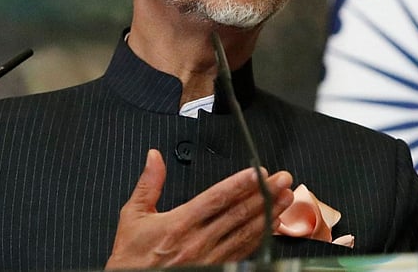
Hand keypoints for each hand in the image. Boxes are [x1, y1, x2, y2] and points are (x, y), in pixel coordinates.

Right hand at [105, 149, 293, 268]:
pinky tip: (272, 226)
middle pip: (238, 213)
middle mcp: (197, 241)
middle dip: (263, 194)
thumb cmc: (131, 258)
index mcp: (179, 224)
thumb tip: (154, 157)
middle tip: (283, 179)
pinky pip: (243, 252)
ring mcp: (209, 258)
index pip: (216, 199)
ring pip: (245, 233)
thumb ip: (149, 184)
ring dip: (268, 214)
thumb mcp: (133, 217)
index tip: (258, 172)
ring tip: (285, 198)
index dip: (240, 184)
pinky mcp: (215, 269)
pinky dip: (260, 237)